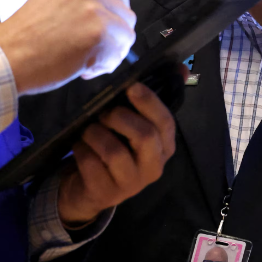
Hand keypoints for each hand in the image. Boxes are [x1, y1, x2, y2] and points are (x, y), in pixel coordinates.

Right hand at [0, 0, 135, 94]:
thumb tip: (107, 15)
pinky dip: (104, 67)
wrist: (6, 56)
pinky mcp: (99, 37)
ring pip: (126, 37)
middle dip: (114, 36)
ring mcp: (96, 12)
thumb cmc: (24, 36)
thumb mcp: (52, 0)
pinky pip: (118, 56)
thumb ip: (81, 2)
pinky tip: (83, 68)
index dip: (115, 14)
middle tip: (94, 49)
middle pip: (126, 15)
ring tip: (86, 61)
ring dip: (110, 53)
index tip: (106, 27)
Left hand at [55, 77, 180, 225]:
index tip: (131, 86)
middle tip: (103, 114)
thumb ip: (154, 100)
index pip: (166, 123)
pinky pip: (90, 162)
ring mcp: (130, 185)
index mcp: (164, 149)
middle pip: (144, 135)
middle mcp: (153, 168)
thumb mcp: (134, 127)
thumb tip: (182, 68)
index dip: (149, 102)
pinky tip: (80, 147)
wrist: (89, 190)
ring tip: (88, 132)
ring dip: (95, 133)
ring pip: (113, 150)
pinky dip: (81, 149)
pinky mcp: (105, 194)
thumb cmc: (115, 149)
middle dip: (119, 117)